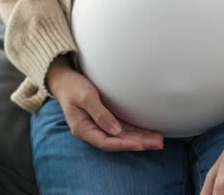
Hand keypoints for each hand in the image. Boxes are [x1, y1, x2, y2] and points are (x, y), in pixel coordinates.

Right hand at [46, 56, 164, 150]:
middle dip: (138, 143)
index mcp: (83, 129)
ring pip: (123, 136)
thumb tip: (116, 131)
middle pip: (118, 141)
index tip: (140, 145)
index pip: (106, 142)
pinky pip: (123, 127)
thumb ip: (100, 114)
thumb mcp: (85, 97)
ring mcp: (100, 125)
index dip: (124, 145)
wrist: (65, 79)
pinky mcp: (106, 118)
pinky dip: (136, 130)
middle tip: (158, 143)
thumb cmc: (73, 86)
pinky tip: (148, 132)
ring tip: (158, 140)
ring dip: (140, 138)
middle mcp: (93, 130)